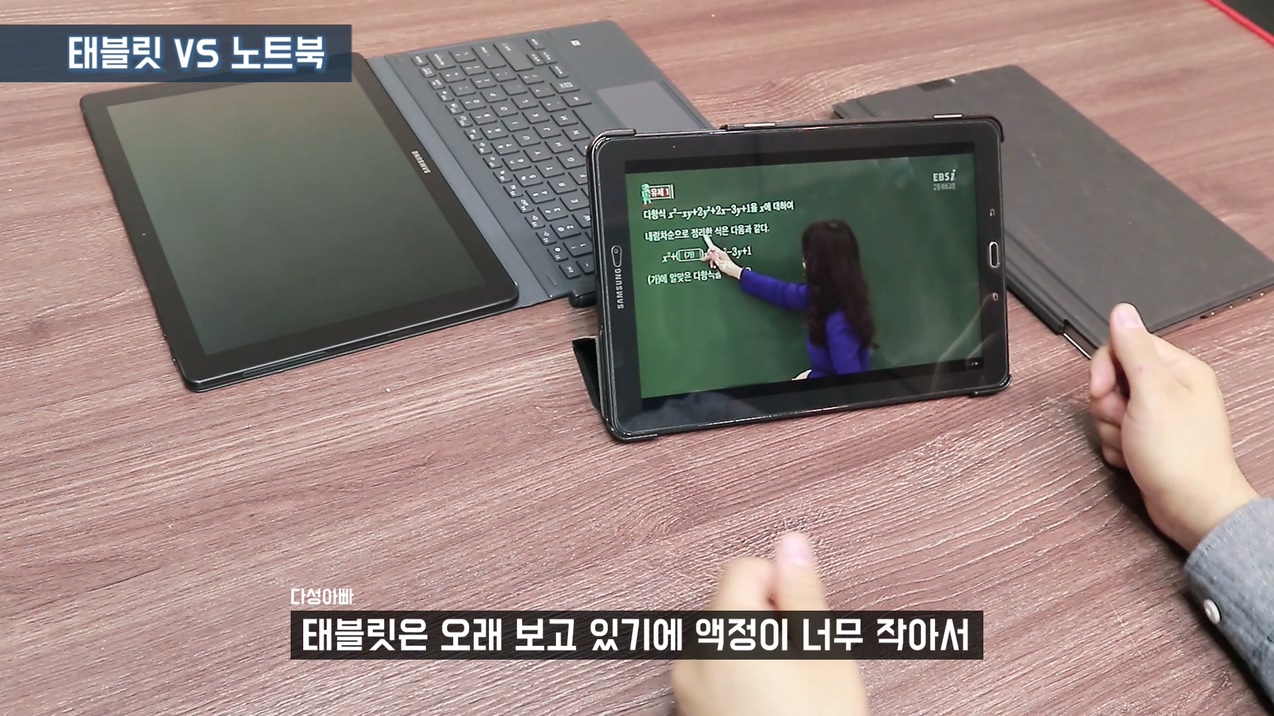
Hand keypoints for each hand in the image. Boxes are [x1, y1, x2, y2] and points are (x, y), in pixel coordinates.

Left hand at [671, 533, 870, 715]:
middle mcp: (693, 656)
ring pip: (724, 643)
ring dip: (754, 652)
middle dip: (767, 620)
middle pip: (730, 605)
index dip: (780, 588)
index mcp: (725, 631)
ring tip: (790, 692)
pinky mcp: (688, 715)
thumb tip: (791, 542)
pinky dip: (739, 681)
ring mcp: (686, 690)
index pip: (743, 568)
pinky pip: (713, 676)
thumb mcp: (821, 654)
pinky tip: (771, 708)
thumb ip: (802, 591)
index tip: (802, 624)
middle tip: (803, 662)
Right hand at [702, 247, 742, 279]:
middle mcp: (722, 253)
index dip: (708, 249)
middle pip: (713, 252)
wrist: (734, 271)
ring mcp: (723, 256)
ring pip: (714, 256)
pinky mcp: (723, 260)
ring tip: (713, 265)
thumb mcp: (718, 262)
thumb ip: (713, 257)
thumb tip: (708, 253)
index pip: (712, 248)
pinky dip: (715, 262)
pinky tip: (715, 265)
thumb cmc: (728, 267)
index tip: (705, 250)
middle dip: (709, 257)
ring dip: (712, 260)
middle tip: (707, 261)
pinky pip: (717, 259)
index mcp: (720, 253)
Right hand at [1089, 303, 1258, 551]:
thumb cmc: (1179, 456)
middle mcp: (1173, 389)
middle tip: (1123, 421)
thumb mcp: (1151, 393)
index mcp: (1180, 369)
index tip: (1101, 390)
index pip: (1126, 346)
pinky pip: (1115, 432)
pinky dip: (1115, 446)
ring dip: (1109, 428)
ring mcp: (1161, 416)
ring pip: (1110, 408)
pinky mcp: (1150, 440)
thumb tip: (1122, 311)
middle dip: (1107, 404)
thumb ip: (1133, 349)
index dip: (1105, 368)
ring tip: (1130, 445)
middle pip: (1114, 378)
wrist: (1192, 508)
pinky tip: (1130, 458)